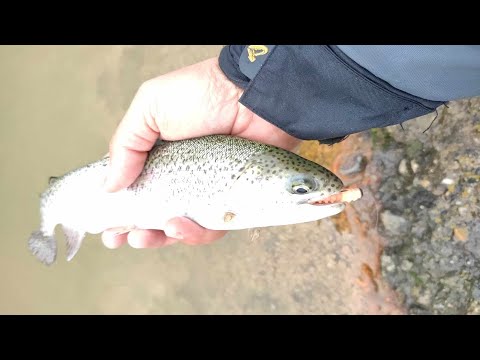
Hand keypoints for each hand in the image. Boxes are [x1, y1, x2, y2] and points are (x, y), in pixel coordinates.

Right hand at [102, 57, 299, 249]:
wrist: (250, 97)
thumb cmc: (201, 94)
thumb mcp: (150, 107)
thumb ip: (126, 144)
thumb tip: (108, 185)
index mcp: (159, 156)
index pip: (135, 189)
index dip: (118, 210)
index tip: (104, 226)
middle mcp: (182, 176)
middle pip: (155, 215)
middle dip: (134, 232)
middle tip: (118, 238)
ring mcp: (206, 191)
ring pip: (181, 227)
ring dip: (160, 237)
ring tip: (145, 235)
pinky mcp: (230, 201)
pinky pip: (211, 228)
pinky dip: (193, 233)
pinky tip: (179, 225)